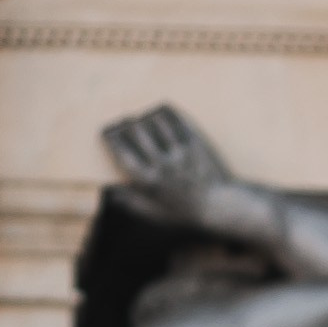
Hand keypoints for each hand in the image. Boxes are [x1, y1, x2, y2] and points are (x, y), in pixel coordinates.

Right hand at [102, 106, 238, 229]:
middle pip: (135, 132)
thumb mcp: (158, 215)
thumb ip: (134, 204)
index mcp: (150, 183)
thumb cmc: (186, 214)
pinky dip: (166, 112)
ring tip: (145, 117)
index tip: (107, 132)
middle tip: (125, 121)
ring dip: (146, 116)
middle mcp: (162, 165)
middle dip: (126, 123)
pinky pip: (176, 120)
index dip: (111, 140)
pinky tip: (161, 110)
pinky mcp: (194, 143)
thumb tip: (111, 193)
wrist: (220, 208)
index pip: (122, 154)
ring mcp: (179, 153)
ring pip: (154, 122)